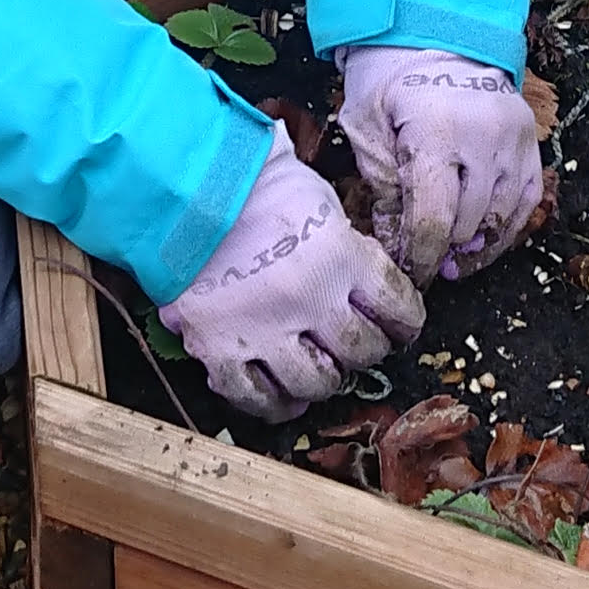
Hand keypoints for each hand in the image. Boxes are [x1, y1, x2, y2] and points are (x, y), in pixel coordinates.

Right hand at [158, 143, 422, 421]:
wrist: (183, 186)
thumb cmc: (256, 184)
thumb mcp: (322, 204)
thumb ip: (348, 250)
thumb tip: (365, 290)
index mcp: (341, 258)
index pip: (398, 309)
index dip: (405, 322)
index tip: (399, 325)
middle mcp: (308, 300)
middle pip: (362, 351)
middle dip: (366, 350)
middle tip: (357, 343)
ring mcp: (262, 329)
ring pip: (316, 383)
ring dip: (326, 379)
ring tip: (321, 367)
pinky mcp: (218, 347)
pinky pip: (253, 397)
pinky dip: (274, 403)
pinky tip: (284, 397)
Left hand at [337, 44, 543, 282]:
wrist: (436, 34)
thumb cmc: (390, 80)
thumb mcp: (366, 127)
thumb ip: (382, 188)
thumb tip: (398, 246)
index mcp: (436, 131)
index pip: (435, 219)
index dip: (421, 258)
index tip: (410, 277)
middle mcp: (484, 137)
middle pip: (468, 224)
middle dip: (444, 251)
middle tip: (424, 264)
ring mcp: (515, 139)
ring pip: (501, 218)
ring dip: (476, 245)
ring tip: (452, 258)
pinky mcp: (532, 141)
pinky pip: (526, 201)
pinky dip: (505, 227)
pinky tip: (482, 240)